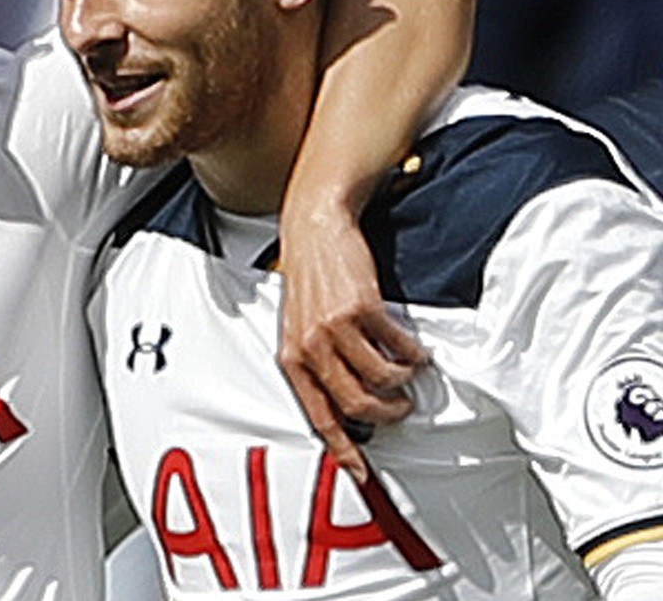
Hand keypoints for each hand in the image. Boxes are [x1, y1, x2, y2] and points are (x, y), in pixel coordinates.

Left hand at [277, 208, 428, 481]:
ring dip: (404, 383)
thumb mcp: (299, 329)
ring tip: (408, 373)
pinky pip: (399, 349)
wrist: (315, 233)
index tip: (363, 473)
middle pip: (357, 406)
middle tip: (400, 407)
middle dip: (387, 415)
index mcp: (292, 359)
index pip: (319, 416)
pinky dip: (413, 355)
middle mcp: (310, 348)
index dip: (344, 449)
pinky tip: (413, 348)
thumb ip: (318, 365)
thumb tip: (348, 408)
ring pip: (382, 381)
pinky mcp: (362, 309)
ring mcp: (335, 328)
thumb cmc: (310, 283)